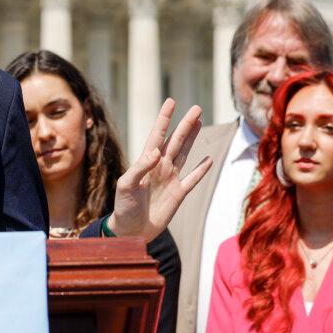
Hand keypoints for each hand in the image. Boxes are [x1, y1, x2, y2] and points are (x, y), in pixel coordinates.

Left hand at [107, 98, 211, 241]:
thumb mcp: (127, 185)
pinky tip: (208, 159)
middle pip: (175, 140)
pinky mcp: (178, 194)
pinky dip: (201, 170)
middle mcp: (159, 167)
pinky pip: (192, 179)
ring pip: (184, 153)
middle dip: (185, 124)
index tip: (171, 101)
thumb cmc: (124, 207)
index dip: (164, 118)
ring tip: (200, 122)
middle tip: (196, 108)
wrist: (131, 230)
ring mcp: (170, 179)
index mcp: (145, 162)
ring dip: (192, 138)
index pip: (157, 135)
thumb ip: (140, 168)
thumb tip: (157, 152)